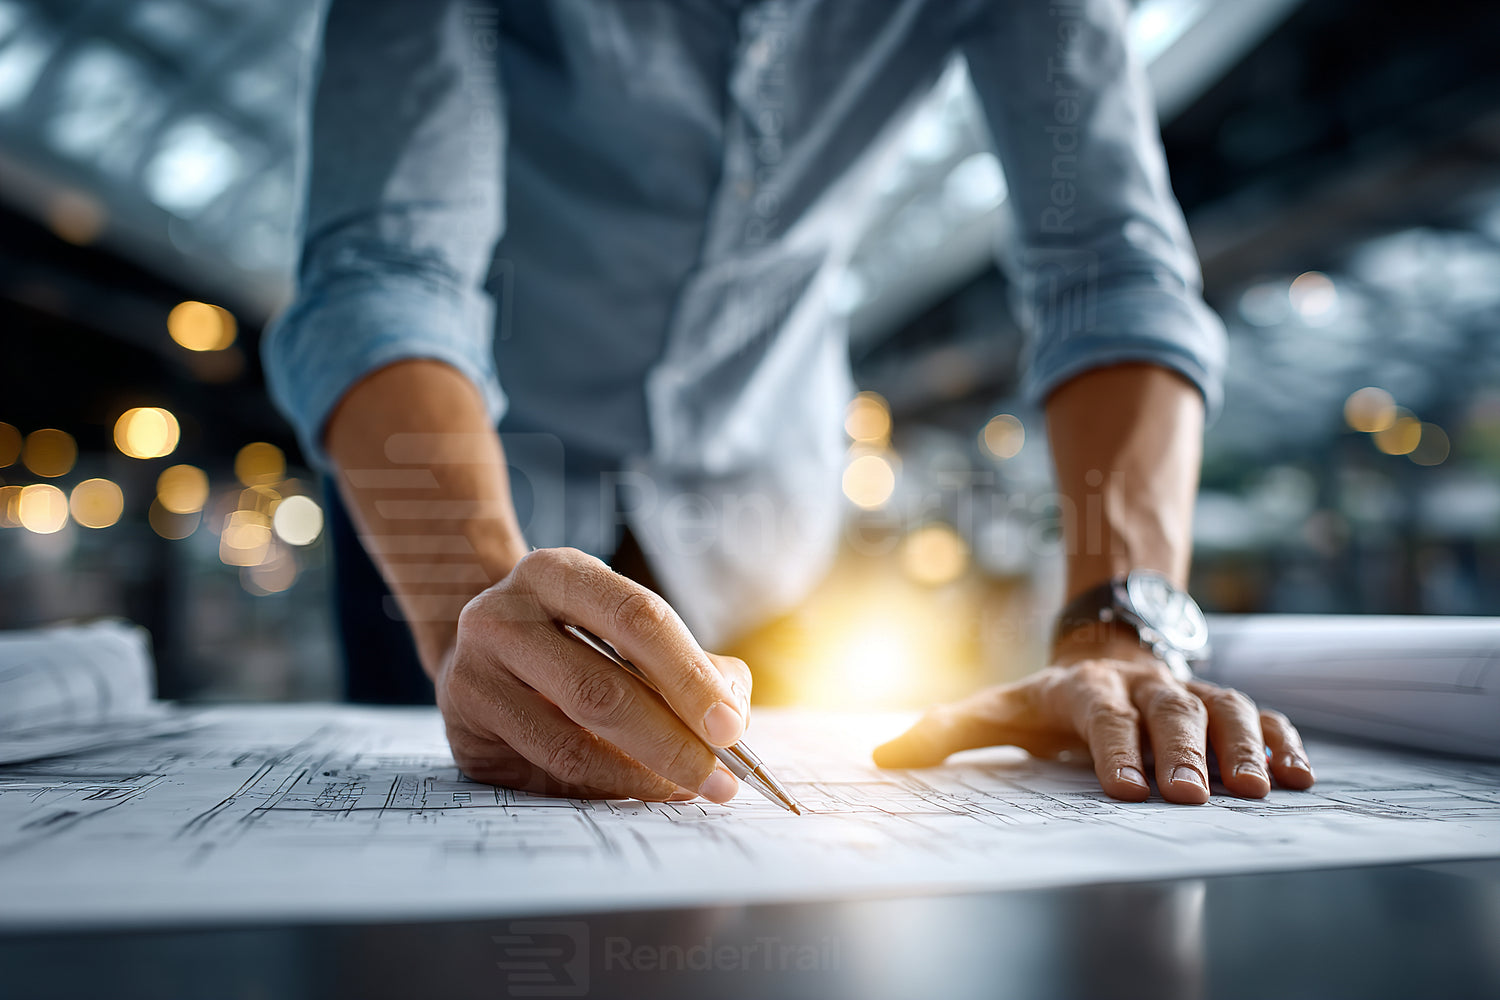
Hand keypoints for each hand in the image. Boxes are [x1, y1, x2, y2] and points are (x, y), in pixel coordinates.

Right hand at [436, 548, 752, 802]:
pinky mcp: (464, 729)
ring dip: (641, 776)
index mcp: (557, 572)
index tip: (730, 727)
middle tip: (720, 779)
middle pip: (602, 688)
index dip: (689, 676)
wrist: (481, 649)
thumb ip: (691, 664)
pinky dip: (603, 788)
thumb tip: (733, 716)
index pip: (636, 618)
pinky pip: (547, 772)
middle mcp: (504, 614)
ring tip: (686, 789)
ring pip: (571, 740)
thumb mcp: (626, 626)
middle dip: (672, 741)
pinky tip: (639, 789)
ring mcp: (474, 672)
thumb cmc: (576, 638)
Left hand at [873, 642, 1314, 803]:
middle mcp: (1145, 687)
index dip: (1113, 749)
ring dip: (1242, 749)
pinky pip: (1264, 716)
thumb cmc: (1050, 699)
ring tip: (1256, 791)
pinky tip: (1300, 777)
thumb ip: (944, 731)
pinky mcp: (1229, 703)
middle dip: (1181, 754)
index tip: (1125, 788)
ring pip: (1226, 710)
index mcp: (1086, 690)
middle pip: (1170, 713)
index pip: (1101, 717)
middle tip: (1189, 796)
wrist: (1110, 649)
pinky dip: (1284, 742)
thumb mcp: (998, 708)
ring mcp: (1192, 691)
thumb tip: (882, 757)